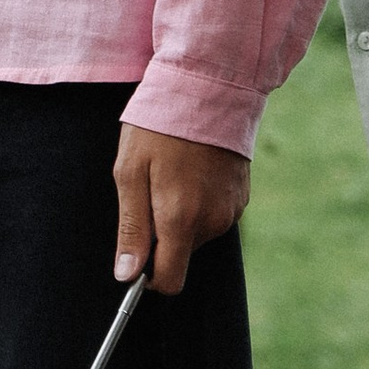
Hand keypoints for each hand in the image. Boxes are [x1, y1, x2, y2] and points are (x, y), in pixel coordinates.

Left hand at [112, 124, 249, 296]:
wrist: (208, 89)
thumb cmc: (159, 127)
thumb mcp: (130, 173)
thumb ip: (131, 228)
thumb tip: (127, 276)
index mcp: (181, 219)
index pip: (169, 280)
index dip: (148, 276)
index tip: (135, 255)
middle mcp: (212, 222)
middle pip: (180, 254)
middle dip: (160, 236)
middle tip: (148, 191)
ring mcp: (231, 210)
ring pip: (196, 235)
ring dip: (179, 217)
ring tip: (170, 175)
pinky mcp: (241, 198)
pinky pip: (213, 216)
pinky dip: (198, 204)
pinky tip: (191, 171)